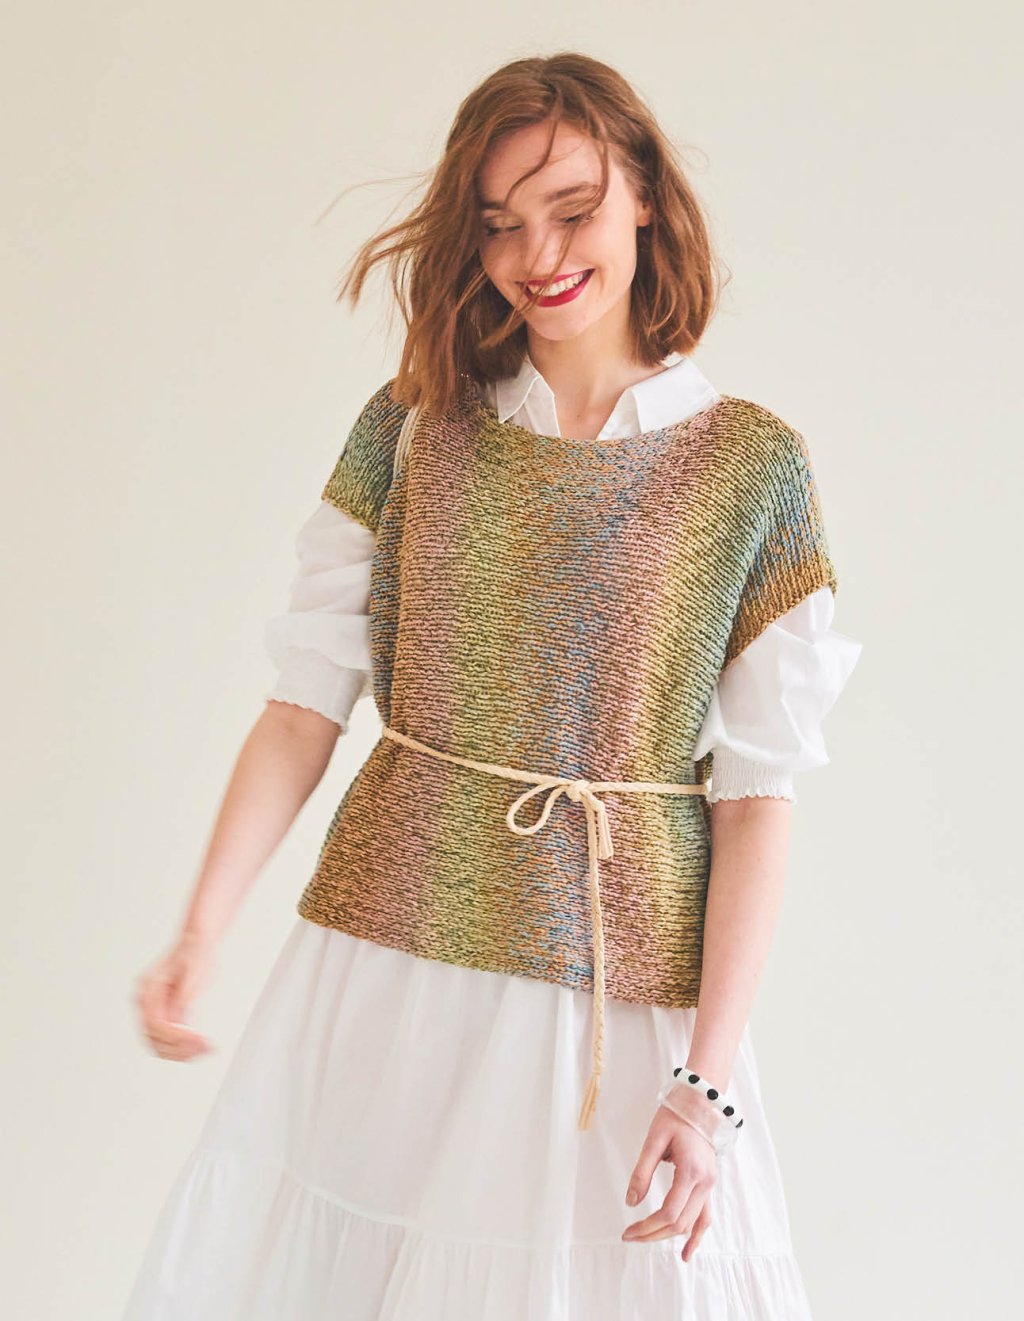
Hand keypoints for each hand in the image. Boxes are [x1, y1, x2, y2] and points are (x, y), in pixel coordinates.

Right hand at [133, 932, 216, 1060]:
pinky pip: (171, 1038)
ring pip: (161, 1044)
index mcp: (148, 989)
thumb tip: (182, 1012)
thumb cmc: (194, 949)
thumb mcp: (195, 966)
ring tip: (206, 1049)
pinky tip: (202, 1046)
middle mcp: (148, 1002)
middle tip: (204, 1048)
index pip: (155, 1023)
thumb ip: (187, 991)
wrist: (198, 941)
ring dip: (183, 1052)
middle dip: (179, 1048)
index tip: (196, 1039)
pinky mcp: (168, 1015)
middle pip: (154, 1039)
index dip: (175, 1036)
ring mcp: (157, 1010)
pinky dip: (185, 1046)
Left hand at [622, 1103, 717, 1261]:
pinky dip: (697, 1236)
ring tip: (645, 1240)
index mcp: (691, 1171)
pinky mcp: (709, 1185)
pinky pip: (705, 1218)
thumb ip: (642, 1171)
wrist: (700, 1103)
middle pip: (680, 1223)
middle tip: (629, 1235)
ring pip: (692, 1224)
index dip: (647, 1226)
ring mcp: (710, 1186)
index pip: (670, 1212)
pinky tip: (686, 1253)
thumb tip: (631, 1202)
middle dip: (653, 1234)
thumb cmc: (675, 1117)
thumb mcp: (653, 1140)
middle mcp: (705, 1183)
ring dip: (669, 1236)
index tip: (628, 1230)